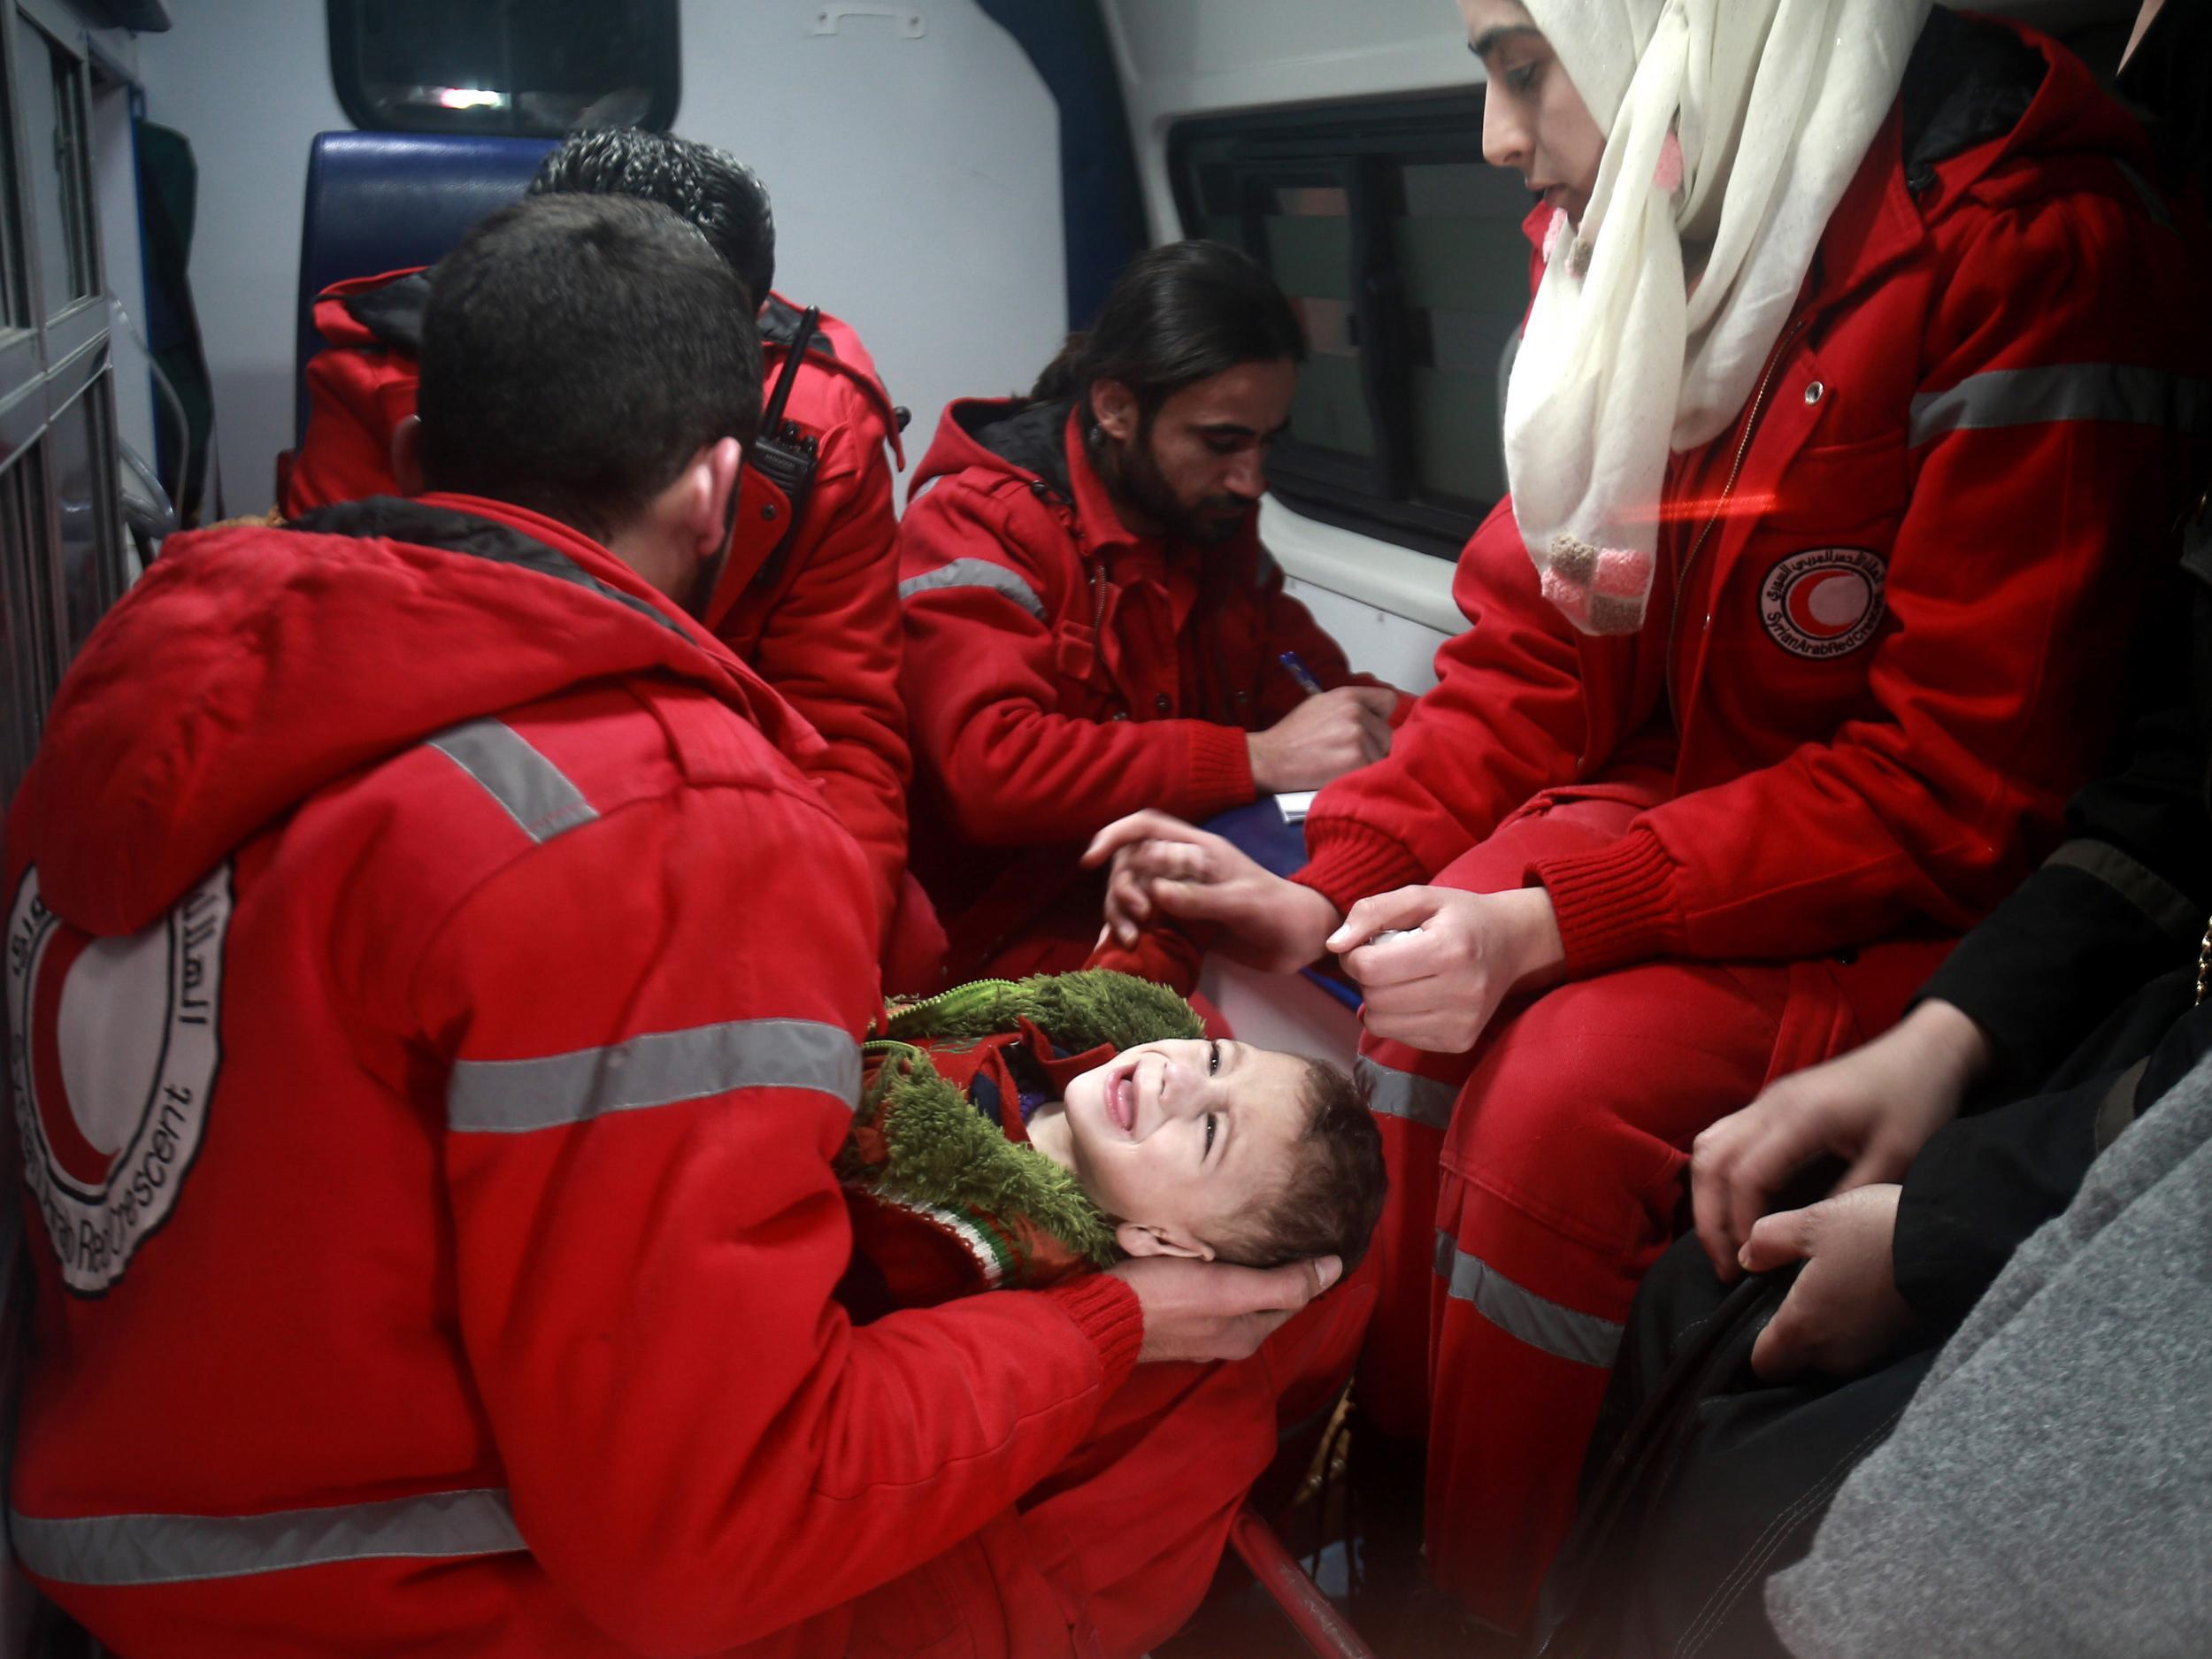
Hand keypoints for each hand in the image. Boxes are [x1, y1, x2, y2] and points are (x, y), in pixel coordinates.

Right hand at [1083, 810, 1341, 971]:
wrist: (1300, 940)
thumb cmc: (1278, 913)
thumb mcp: (1242, 904)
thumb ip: (1200, 898)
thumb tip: (1156, 892)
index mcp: (1197, 850)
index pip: (1146, 828)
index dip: (1115, 836)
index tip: (1092, 860)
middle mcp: (1182, 868)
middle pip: (1129, 865)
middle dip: (1120, 888)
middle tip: (1136, 916)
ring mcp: (1180, 896)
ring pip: (1132, 895)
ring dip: (1120, 913)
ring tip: (1130, 939)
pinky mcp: (1182, 924)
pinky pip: (1144, 922)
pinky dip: (1129, 932)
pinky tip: (1125, 948)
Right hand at [1111, 1253, 1342, 1363]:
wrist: (1100, 1315)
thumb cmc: (1168, 1298)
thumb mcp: (1231, 1289)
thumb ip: (1283, 1284)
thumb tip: (1335, 1269)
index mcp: (1248, 1336)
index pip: (1293, 1300)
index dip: (1307, 1271)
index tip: (1316, 1236)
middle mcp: (1227, 1340)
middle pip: (1263, 1299)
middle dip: (1275, 1269)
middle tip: (1285, 1226)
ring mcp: (1197, 1333)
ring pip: (1234, 1297)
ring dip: (1244, 1271)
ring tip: (1251, 1232)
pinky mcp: (1171, 1321)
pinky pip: (1205, 1294)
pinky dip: (1215, 1274)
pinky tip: (1210, 1251)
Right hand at [1247, 686, 1396, 792]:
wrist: (1270, 759)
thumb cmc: (1292, 737)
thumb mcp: (1319, 705)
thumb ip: (1349, 706)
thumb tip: (1373, 714)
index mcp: (1348, 696)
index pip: (1388, 701)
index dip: (1380, 717)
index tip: (1371, 729)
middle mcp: (1355, 712)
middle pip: (1387, 734)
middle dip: (1373, 746)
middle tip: (1347, 754)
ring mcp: (1357, 736)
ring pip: (1382, 755)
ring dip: (1367, 763)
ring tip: (1340, 765)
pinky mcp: (1356, 760)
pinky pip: (1373, 770)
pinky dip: (1359, 776)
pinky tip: (1340, 774)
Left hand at [1328, 885, 1564, 1053]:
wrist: (1512, 944)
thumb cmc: (1459, 917)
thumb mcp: (1418, 897)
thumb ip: (1371, 911)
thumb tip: (1333, 946)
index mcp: (1450, 949)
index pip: (1370, 968)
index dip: (1355, 955)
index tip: (1368, 944)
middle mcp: (1462, 992)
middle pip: (1373, 998)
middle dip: (1367, 978)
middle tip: (1385, 961)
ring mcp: (1463, 1023)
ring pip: (1381, 1024)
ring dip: (1378, 1000)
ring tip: (1401, 978)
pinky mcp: (1459, 1042)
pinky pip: (1400, 1037)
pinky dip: (1397, 1017)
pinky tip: (1418, 996)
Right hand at [1691, 999, 1990, 1280]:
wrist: (1923, 1051)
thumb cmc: (1915, 1100)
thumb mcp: (1897, 1156)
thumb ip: (1851, 1196)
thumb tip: (1807, 1238)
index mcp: (1802, 1117)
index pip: (1746, 1175)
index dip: (1739, 1223)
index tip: (1751, 1263)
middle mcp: (1771, 1105)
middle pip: (1710, 1161)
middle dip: (1708, 1218)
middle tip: (1724, 1266)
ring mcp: (1766, 1100)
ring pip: (1707, 1147)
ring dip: (1705, 1195)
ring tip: (1723, 1239)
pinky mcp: (1771, 1103)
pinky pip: (1722, 1137)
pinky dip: (1716, 1175)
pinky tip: (1734, 1203)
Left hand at [1743, 1185, 1917, 1381]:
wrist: (1959, 1243)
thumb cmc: (1878, 1231)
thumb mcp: (1814, 1221)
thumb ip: (1770, 1241)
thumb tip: (1747, 1257)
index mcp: (1804, 1329)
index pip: (1763, 1364)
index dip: (1755, 1345)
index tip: (1761, 1317)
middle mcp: (1836, 1357)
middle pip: (1798, 1366)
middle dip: (1791, 1344)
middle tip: (1797, 1301)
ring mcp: (1872, 1358)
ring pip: (1834, 1361)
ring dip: (1829, 1337)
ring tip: (1837, 1295)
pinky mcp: (1903, 1352)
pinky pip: (1866, 1353)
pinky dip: (1860, 1334)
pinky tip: (1867, 1301)